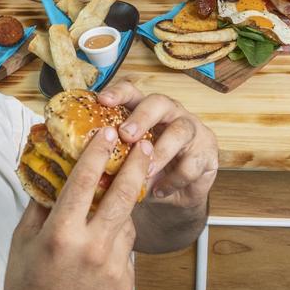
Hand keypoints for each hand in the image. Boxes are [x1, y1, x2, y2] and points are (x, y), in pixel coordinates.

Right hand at [0, 125, 152, 289]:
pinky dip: (116, 244)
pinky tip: (98, 254)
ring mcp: (112, 268)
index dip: (98, 153)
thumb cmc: (25, 286)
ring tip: (106, 212)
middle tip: (146, 146)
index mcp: (60, 235)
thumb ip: (40, 205)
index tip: (109, 132)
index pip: (83, 182)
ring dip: (121, 212)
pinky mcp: (125, 284)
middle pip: (122, 196)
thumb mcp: (23, 240)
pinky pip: (126, 251)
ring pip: (127, 224)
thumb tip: (52, 171)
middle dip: (136, 166)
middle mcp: (90, 249)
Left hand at [97, 81, 217, 209]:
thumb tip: (81, 165)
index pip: (132, 91)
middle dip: (142, 117)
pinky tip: (160, 190)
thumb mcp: (126, 164)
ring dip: (161, 152)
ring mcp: (192, 130)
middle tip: (126, 134)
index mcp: (144, 111)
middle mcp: (169, 114)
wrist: (175, 197)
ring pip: (180, 130)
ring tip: (145, 170)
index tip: (102, 100)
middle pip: (159, 102)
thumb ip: (111, 159)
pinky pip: (193, 163)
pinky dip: (174, 179)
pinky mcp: (208, 152)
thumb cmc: (145, 172)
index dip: (118, 92)